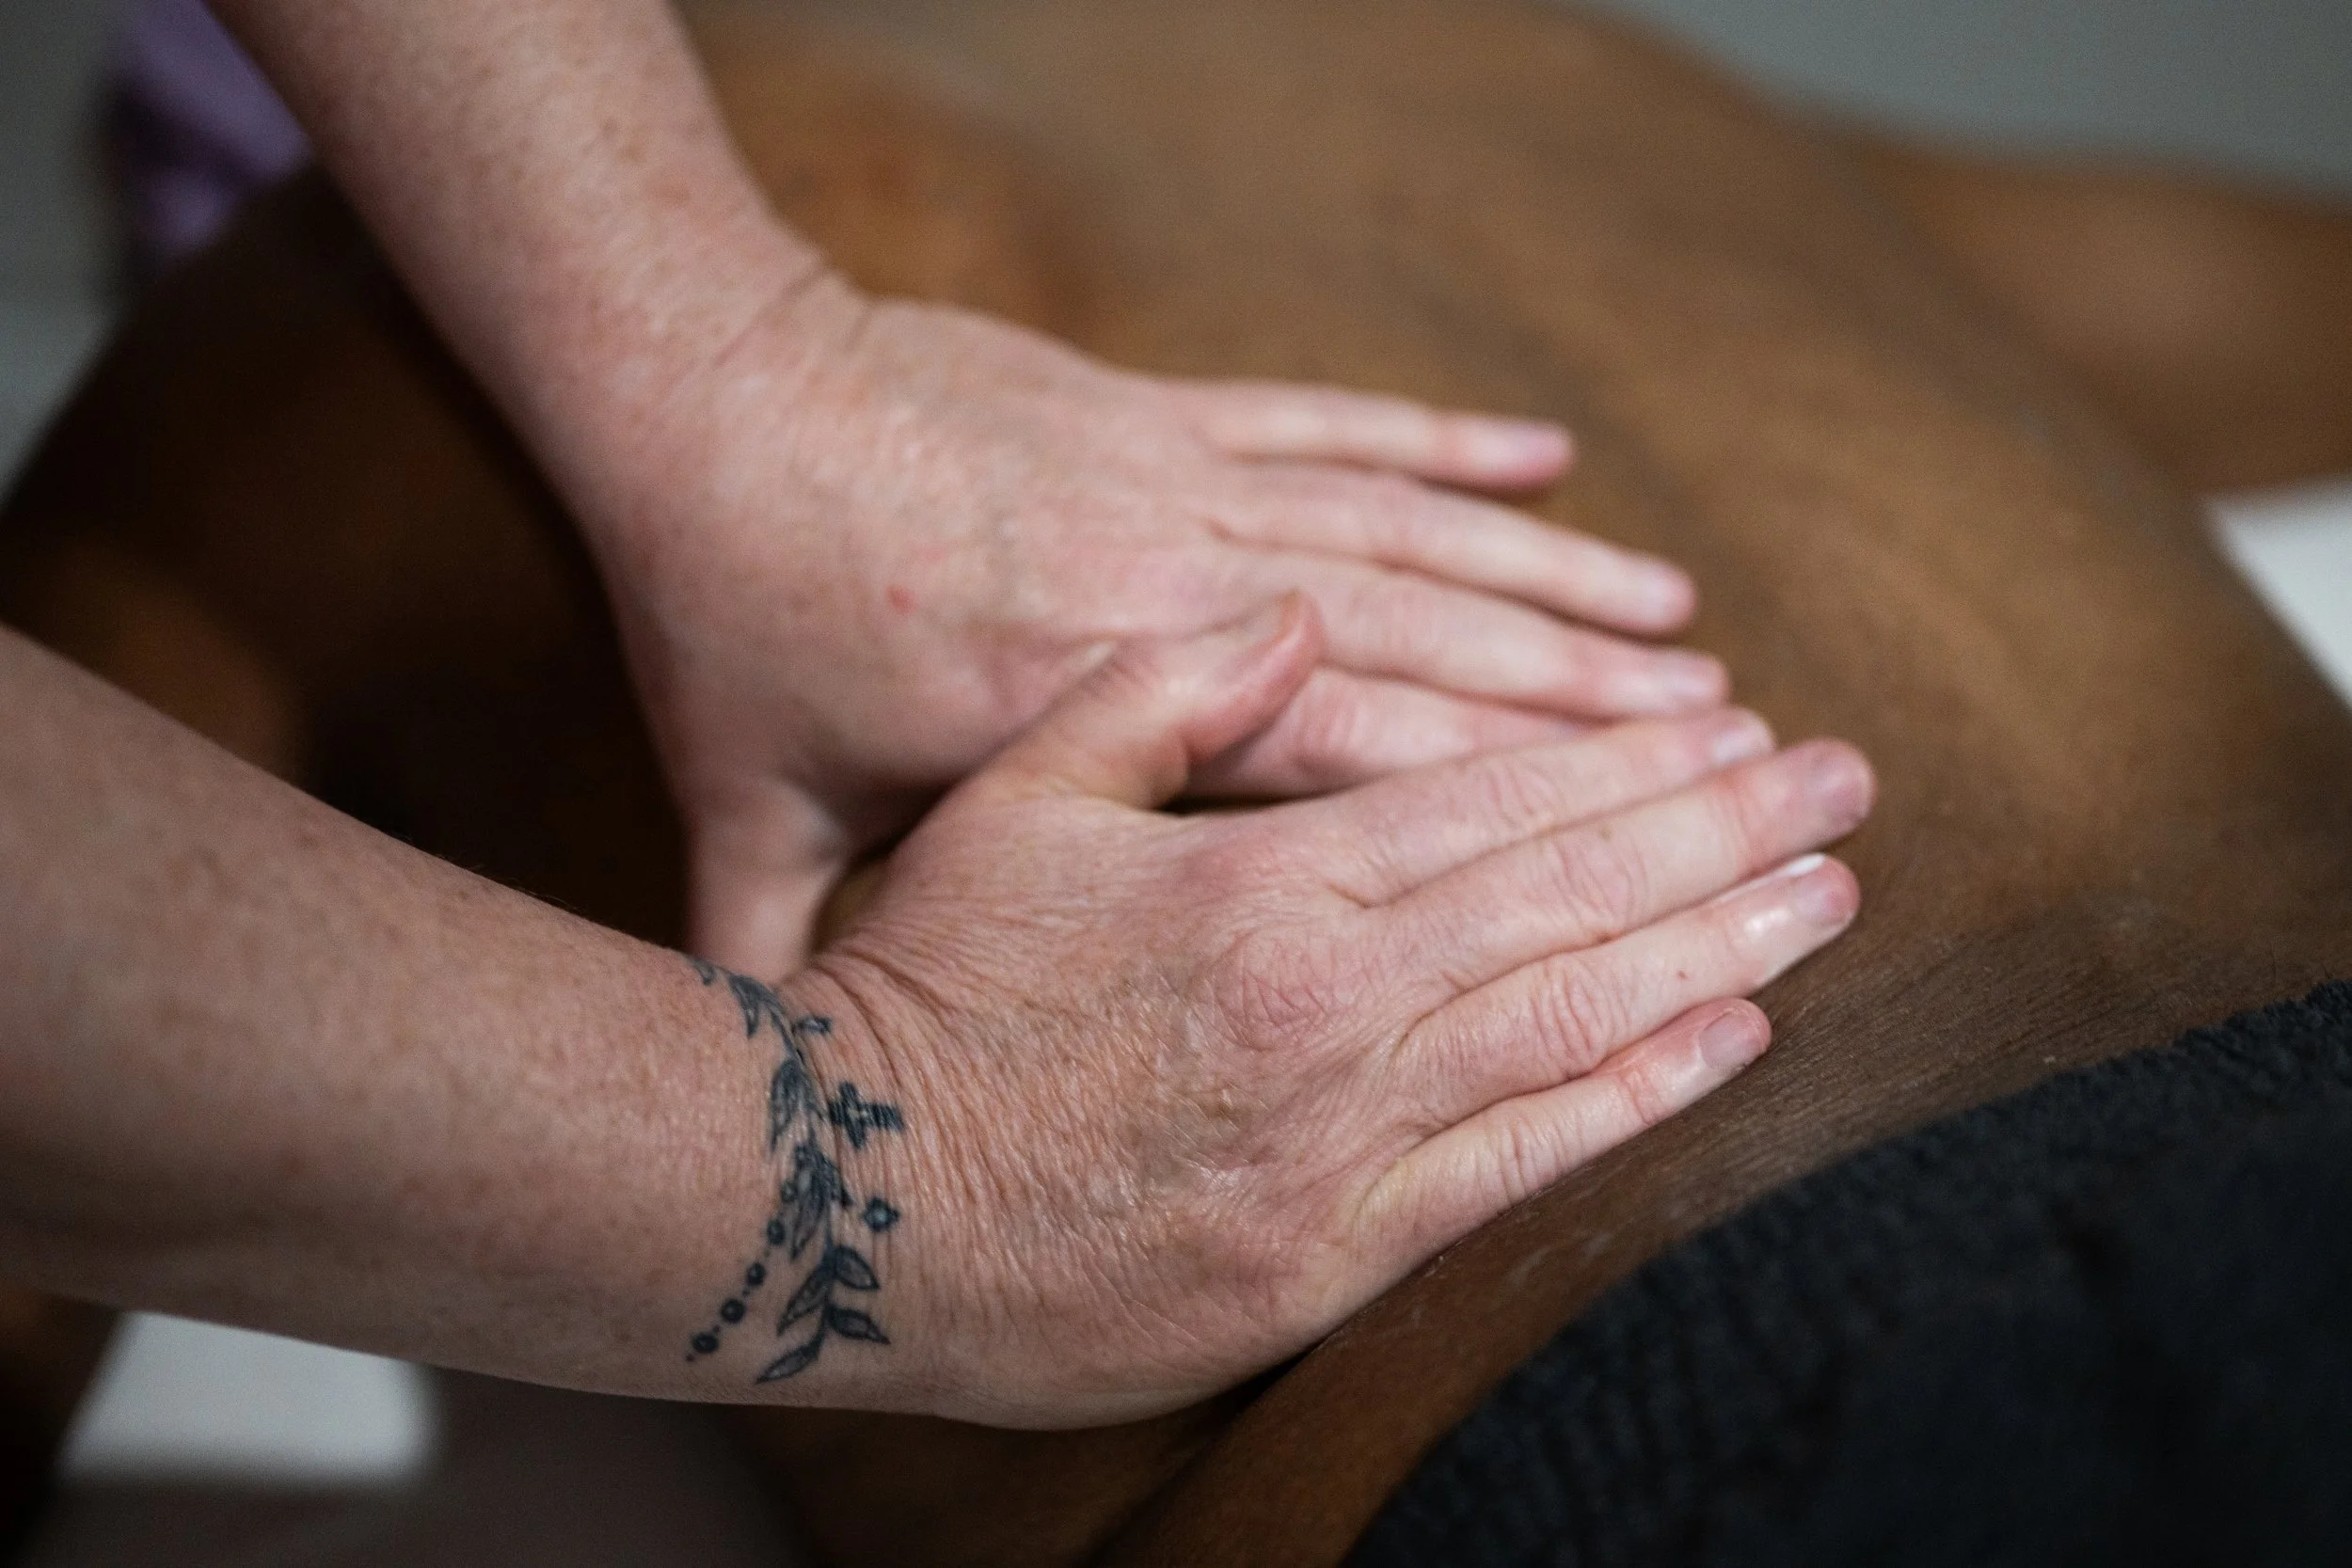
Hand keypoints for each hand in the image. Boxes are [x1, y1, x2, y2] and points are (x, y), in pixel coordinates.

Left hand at [583, 278, 1727, 972]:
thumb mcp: (756, 809)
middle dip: (1614, 738)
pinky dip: (1451, 449)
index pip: (1360, 784)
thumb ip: (794, 948)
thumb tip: (783, 1094)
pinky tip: (1557, 464)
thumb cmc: (731, 615)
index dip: (1515, 831)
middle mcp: (1180, 605)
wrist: (703, 394)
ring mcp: (1185, 493)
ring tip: (1703, 657)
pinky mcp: (1168, 411)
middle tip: (1762, 773)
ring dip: (1569, 607)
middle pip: (1444, 678)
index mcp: (1101, 724)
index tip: (1640, 869)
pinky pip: (1345, 430)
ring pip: (1425, 556)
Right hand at [783, 599, 1870, 1425]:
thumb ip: (1165, 697)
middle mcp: (1329, 1004)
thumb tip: (1295, 619)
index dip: (1642, 767)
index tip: (1747, 731)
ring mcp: (1341, 1138)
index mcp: (1262, 883)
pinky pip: (1519, 1166)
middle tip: (1844, 789)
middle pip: (1571, 899)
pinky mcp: (1330, 1255)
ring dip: (1721, 954)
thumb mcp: (1017, 797)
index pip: (1500, 804)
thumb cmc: (922, 990)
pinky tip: (1728, 1046)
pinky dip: (1634, 1097)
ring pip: (1576, 1020)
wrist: (836, 1201)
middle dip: (1725, 837)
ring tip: (1827, 900)